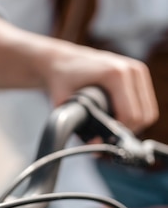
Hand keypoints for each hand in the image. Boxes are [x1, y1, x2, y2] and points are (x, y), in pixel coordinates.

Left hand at [39, 42, 158, 133]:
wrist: (61, 60)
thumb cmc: (60, 81)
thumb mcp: (64, 105)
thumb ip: (78, 127)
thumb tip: (95, 146)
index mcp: (115, 74)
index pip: (131, 115)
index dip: (118, 133)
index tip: (104, 141)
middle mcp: (130, 69)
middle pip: (143, 115)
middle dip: (126, 132)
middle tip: (107, 139)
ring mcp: (137, 70)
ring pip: (148, 111)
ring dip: (133, 125)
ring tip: (111, 131)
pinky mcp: (138, 73)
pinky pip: (145, 103)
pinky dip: (135, 115)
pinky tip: (117, 120)